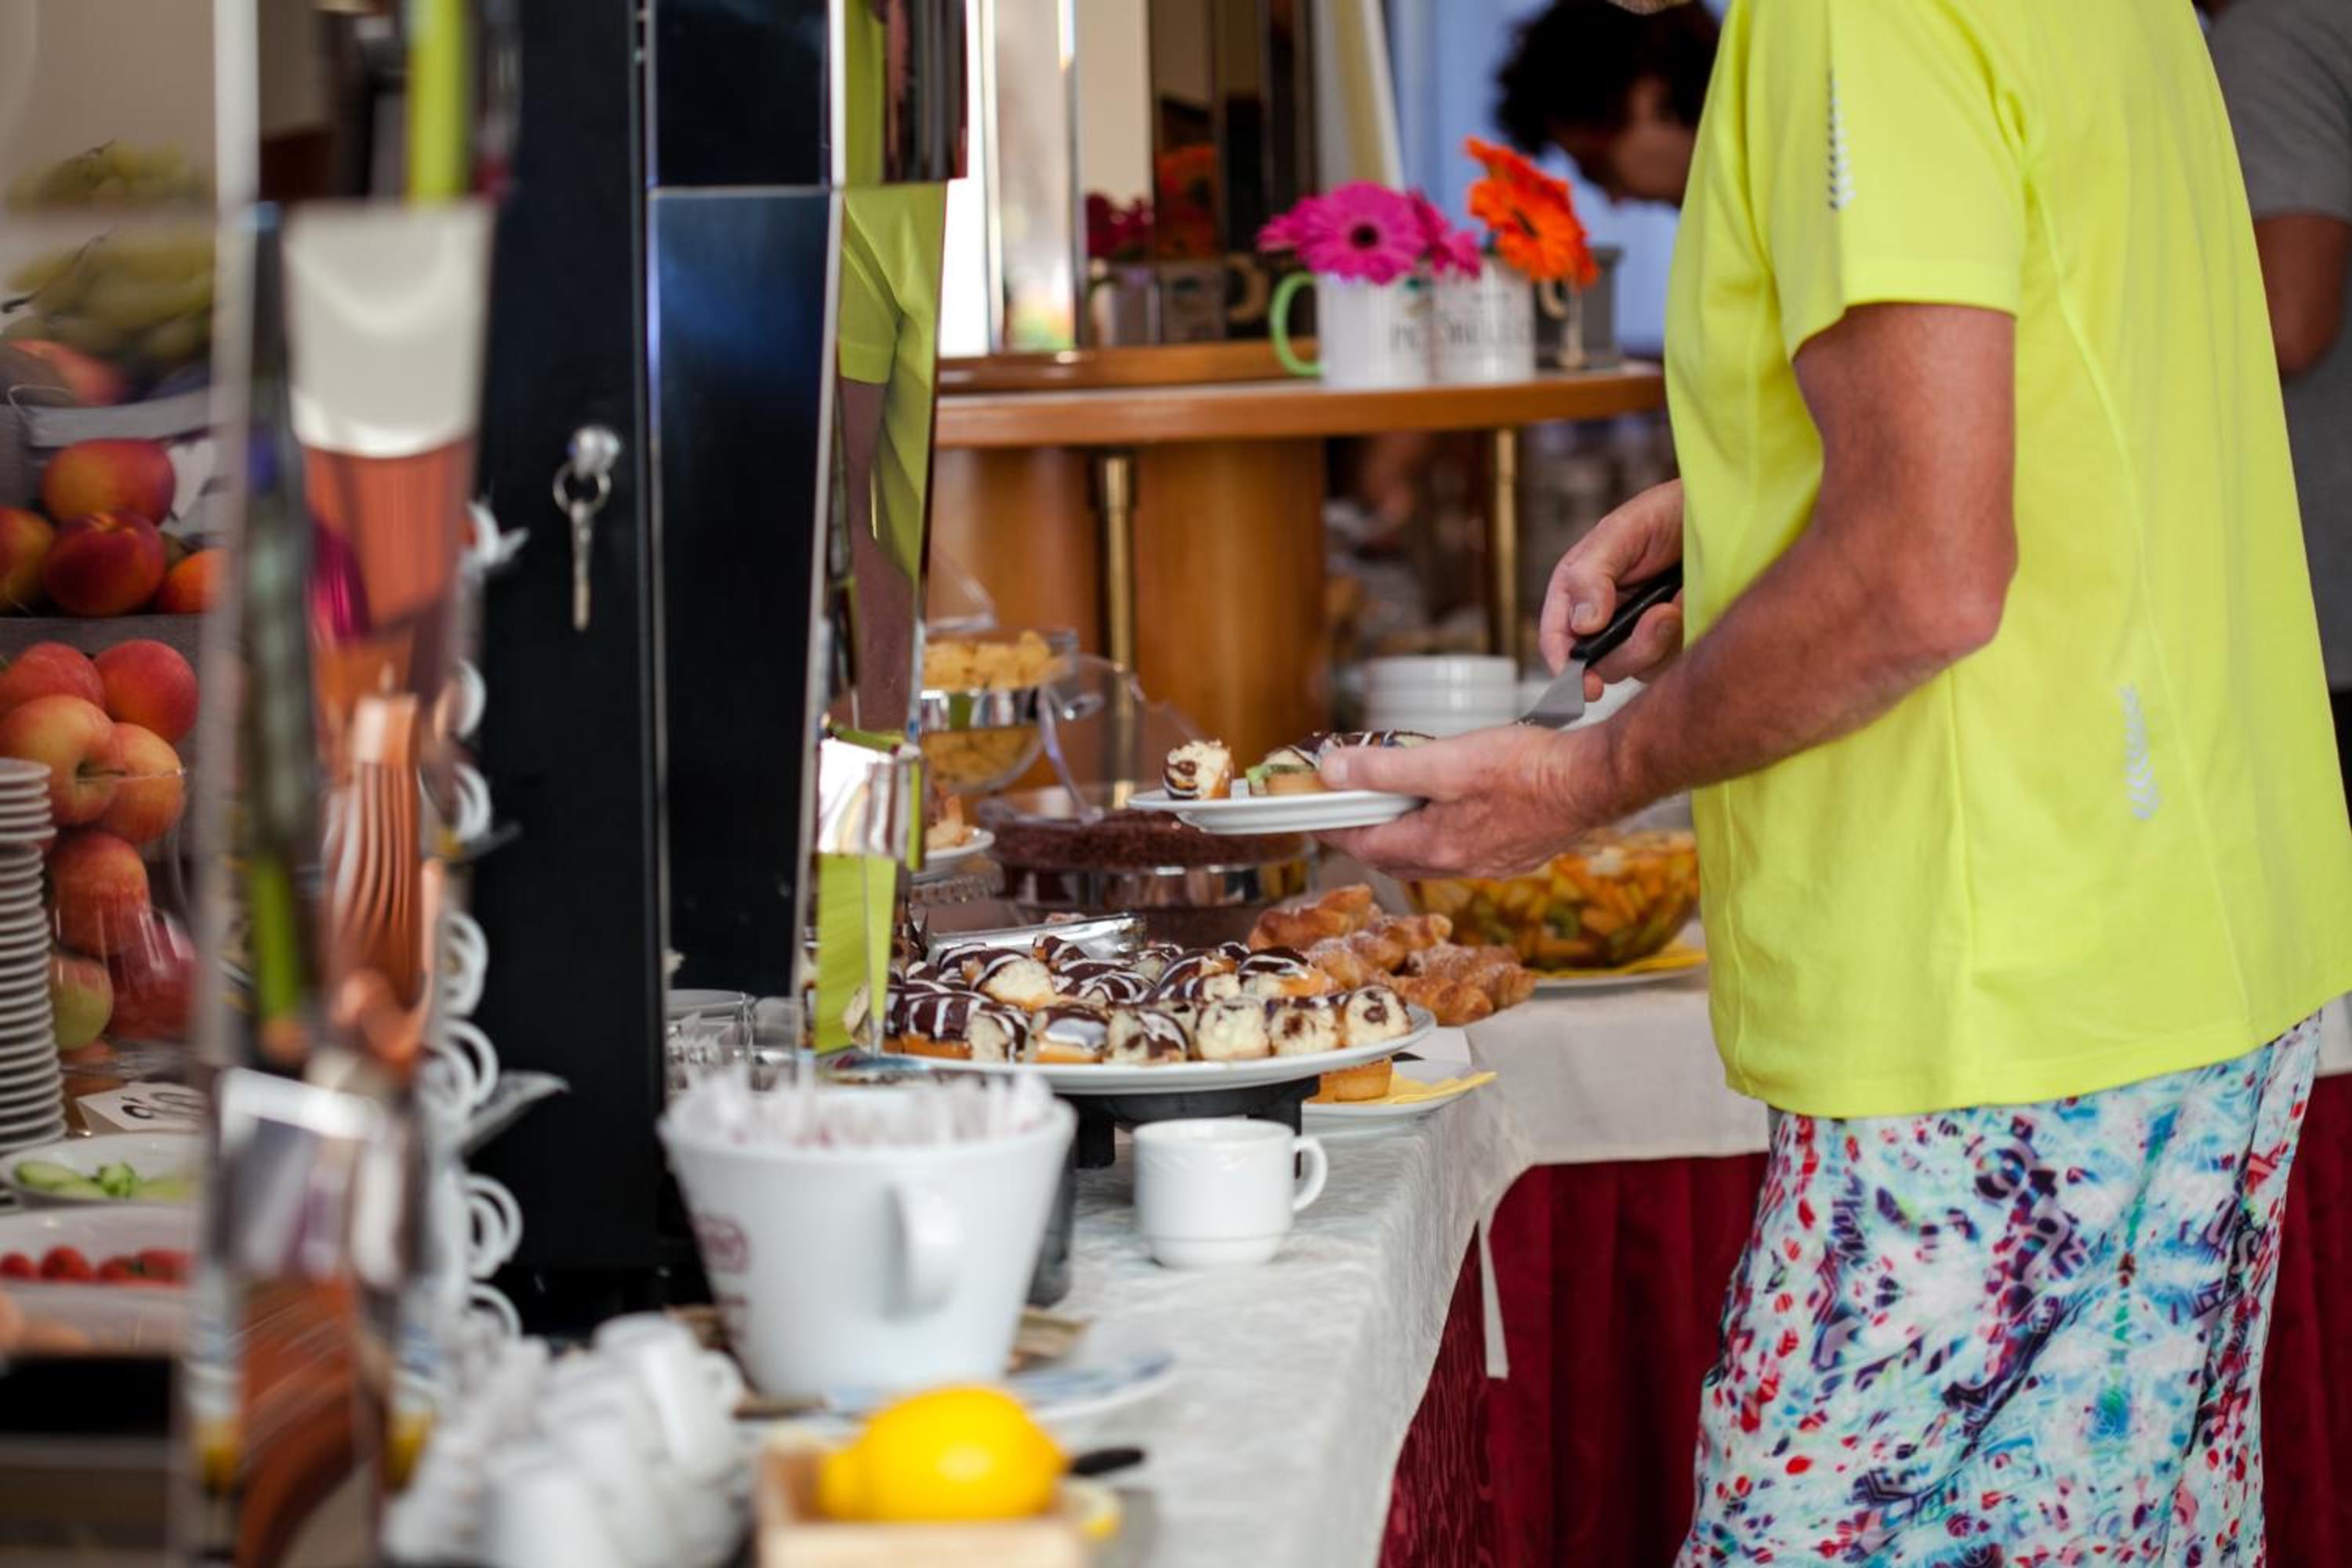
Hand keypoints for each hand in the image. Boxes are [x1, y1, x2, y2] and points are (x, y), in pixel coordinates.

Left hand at [1315, 726, 1617, 880]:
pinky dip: (1443, 834)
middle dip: (1367, 837)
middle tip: (1348, 813)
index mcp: (1437, 846)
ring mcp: (1492, 863)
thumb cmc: (1529, 769)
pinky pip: (1465, 851)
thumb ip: (1385, 770)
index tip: (1315, 816)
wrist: (1596, 782)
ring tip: (1395, 808)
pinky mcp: (1518, 853)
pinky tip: (1453, 812)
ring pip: (1432, 856)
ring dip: (1406, 836)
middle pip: (1397, 857)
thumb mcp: (1447, 761)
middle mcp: (1462, 864)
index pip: (1367, 846)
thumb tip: (1333, 772)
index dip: (1336, 831)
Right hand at [1539, 479, 1686, 699]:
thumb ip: (1591, 574)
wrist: (1721, 515)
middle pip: (1599, 666)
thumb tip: (1582, 624)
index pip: (1558, 641)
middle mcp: (1602, 620)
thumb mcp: (1621, 532)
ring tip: (1678, 601)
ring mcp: (1636, 635)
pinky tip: (1689, 607)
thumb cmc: (1664, 514)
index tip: (1587, 685)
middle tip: (1662, 615)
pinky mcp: (1669, 645)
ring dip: (1660, 641)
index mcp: (1576, 593)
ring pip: (1635, 669)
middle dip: (1630, 649)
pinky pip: (1668, 666)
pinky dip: (1681, 641)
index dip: (1566, 669)